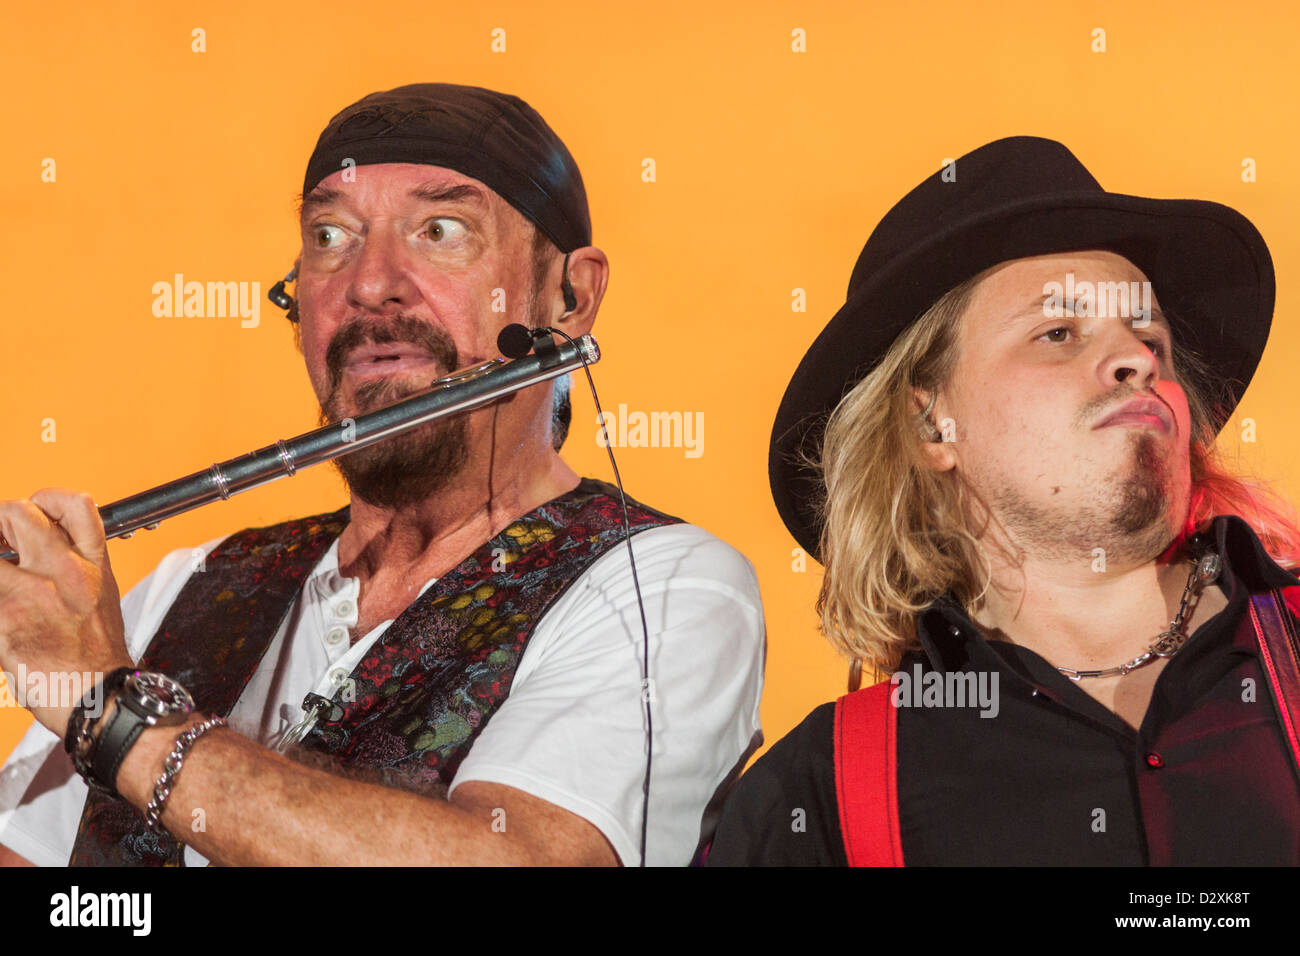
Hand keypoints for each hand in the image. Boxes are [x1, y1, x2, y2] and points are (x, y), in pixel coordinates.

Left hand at [0, 489, 132, 733]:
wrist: (97, 699)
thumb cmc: (96, 658)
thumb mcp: (101, 598)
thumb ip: (73, 570)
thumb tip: (34, 555)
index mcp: (93, 564)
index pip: (74, 504)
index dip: (45, 499)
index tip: (32, 512)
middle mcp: (65, 570)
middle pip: (18, 512)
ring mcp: (32, 592)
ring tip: (2, 582)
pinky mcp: (5, 618)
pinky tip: (2, 618)